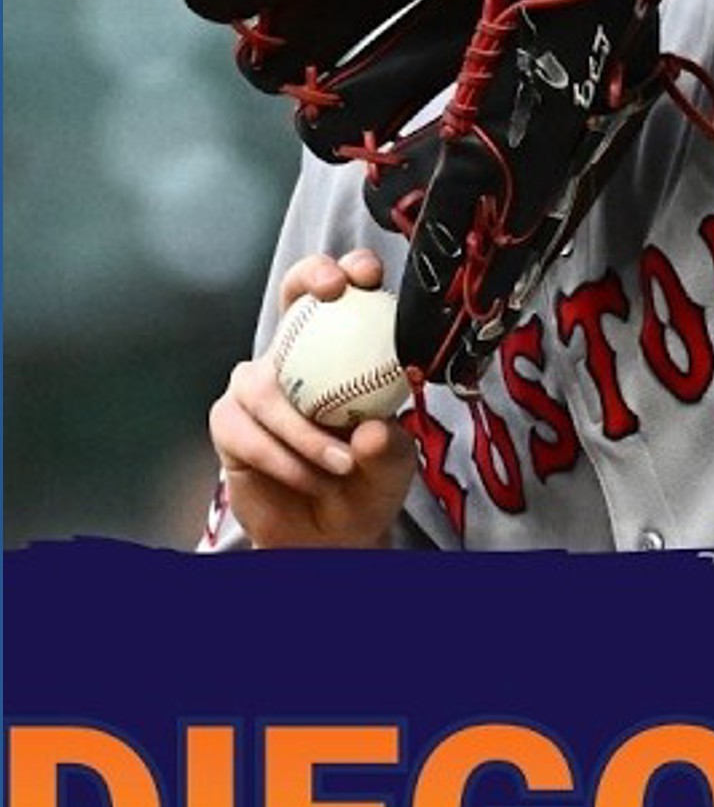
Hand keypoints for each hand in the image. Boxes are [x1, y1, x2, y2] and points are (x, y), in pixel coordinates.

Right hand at [208, 249, 416, 548]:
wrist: (328, 537)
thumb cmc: (364, 483)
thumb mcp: (393, 466)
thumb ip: (388, 448)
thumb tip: (373, 430)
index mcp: (336, 352)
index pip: (338, 295)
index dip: (347, 269)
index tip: (366, 274)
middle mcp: (292, 357)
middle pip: (290, 295)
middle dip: (308, 278)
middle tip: (334, 292)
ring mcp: (255, 388)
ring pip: (267, 387)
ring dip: (306, 431)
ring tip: (342, 463)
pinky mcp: (228, 424)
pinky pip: (248, 433)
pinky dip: (283, 459)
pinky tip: (309, 478)